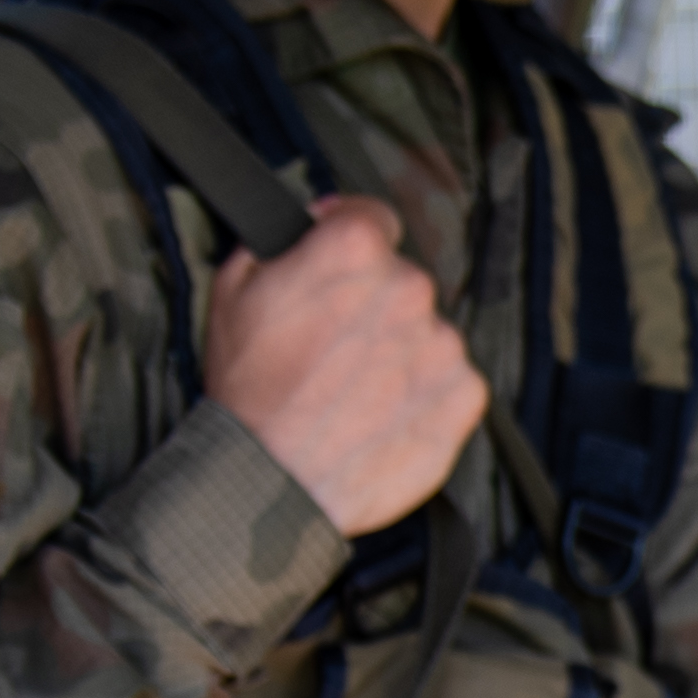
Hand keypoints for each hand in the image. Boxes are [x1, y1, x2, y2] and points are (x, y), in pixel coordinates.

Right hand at [201, 190, 477, 532]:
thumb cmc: (247, 390)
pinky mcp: (464, 395)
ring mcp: (442, 343)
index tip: (336, 267)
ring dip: (397, 352)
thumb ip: (282, 238)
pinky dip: (423, 394)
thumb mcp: (233, 288)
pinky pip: (450, 380)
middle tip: (332, 349)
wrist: (270, 479)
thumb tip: (319, 218)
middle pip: (400, 280)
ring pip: (425, 332)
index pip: (372, 218)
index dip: (348, 240)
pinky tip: (379, 414)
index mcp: (355, 249)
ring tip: (352, 391)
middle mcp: (409, 288)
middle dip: (371, 305)